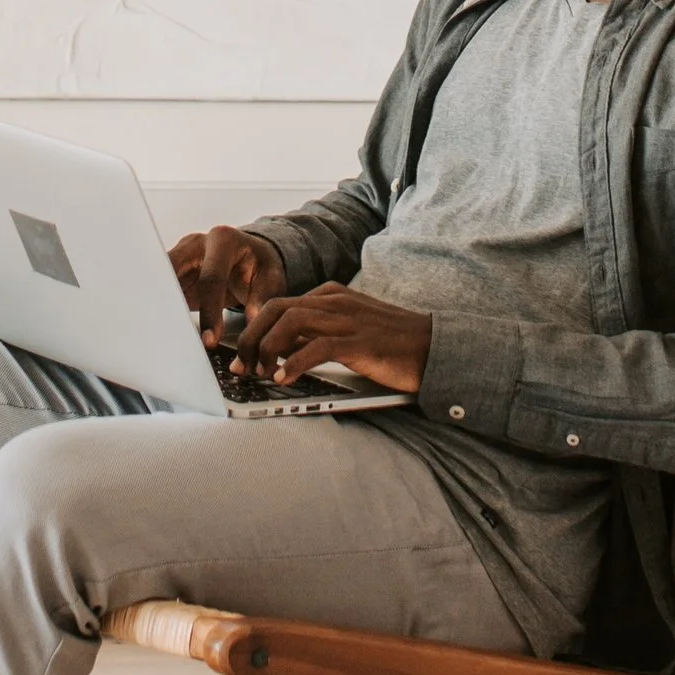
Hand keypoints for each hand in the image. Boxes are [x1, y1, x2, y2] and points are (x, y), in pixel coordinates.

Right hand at [170, 223, 286, 340]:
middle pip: (174, 272)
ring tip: (161, 335)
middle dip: (170, 304)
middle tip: (172, 338)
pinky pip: (161, 289)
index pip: (211, 279)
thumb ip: (261, 298)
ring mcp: (180, 255)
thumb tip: (251, 320)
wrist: (250, 254)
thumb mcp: (271, 278)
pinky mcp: (171, 271)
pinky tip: (162, 328)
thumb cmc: (260, 266)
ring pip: (160, 279)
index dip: (209, 312)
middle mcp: (196, 243)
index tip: (210, 341)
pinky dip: (161, 308)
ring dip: (159, 306)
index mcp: (223, 240)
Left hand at [233, 284, 431, 396]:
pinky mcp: (360, 342)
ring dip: (267, 349)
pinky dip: (293, 362)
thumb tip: (278, 352)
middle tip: (240, 365)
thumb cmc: (390, 344)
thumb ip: (315, 335)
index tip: (241, 356)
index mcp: (330, 295)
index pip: (279, 304)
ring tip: (259, 373)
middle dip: (252, 337)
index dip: (254, 330)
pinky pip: (317, 347)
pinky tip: (283, 378)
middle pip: (276, 309)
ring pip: (291, 322)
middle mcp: (335, 302)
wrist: (433, 347)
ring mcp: (348, 319)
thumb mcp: (347, 331)